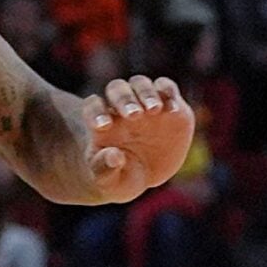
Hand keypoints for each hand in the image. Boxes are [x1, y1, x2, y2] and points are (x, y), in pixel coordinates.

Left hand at [83, 75, 194, 201]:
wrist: (148, 174)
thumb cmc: (121, 177)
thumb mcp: (111, 182)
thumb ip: (105, 169)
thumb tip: (113, 156)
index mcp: (101, 122)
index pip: (93, 106)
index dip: (95, 112)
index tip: (103, 127)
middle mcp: (121, 107)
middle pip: (117, 89)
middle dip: (124, 99)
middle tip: (134, 116)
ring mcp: (144, 103)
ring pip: (140, 84)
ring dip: (146, 93)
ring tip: (154, 110)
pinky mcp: (169, 105)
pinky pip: (167, 89)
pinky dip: (169, 93)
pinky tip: (173, 110)